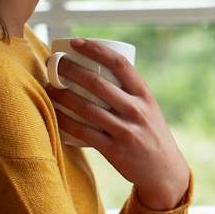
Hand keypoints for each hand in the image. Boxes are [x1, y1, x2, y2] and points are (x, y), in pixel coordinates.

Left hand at [46, 40, 191, 208]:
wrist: (165, 171)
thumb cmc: (151, 134)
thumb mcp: (149, 109)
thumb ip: (128, 93)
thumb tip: (96, 72)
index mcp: (145, 95)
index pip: (119, 63)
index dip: (96, 49)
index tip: (77, 43)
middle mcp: (136, 110)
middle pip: (97, 83)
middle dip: (70, 69)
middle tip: (55, 63)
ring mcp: (125, 130)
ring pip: (86, 107)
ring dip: (62, 95)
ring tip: (50, 87)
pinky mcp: (114, 150)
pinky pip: (83, 132)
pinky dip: (65, 121)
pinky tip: (54, 114)